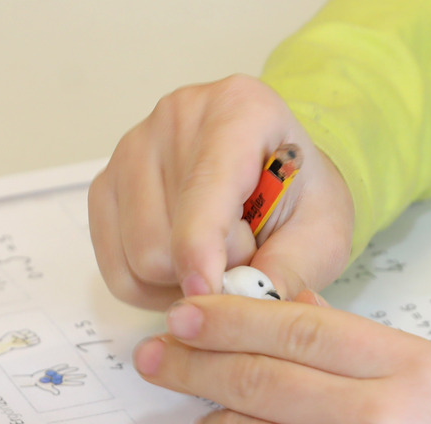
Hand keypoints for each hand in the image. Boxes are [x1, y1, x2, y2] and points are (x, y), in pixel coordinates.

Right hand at [91, 76, 354, 309]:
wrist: (280, 180)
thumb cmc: (300, 200)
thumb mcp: (324, 235)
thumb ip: (289, 269)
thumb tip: (240, 305)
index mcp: (238, 111)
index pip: (202, 192)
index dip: (202, 254)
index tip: (208, 293)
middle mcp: (175, 117)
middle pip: (161, 242)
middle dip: (206, 271)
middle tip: (244, 255)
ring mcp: (132, 149)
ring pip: (136, 260)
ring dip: (180, 281)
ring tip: (217, 255)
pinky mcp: (107, 186)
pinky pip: (117, 269)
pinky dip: (152, 287)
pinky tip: (185, 265)